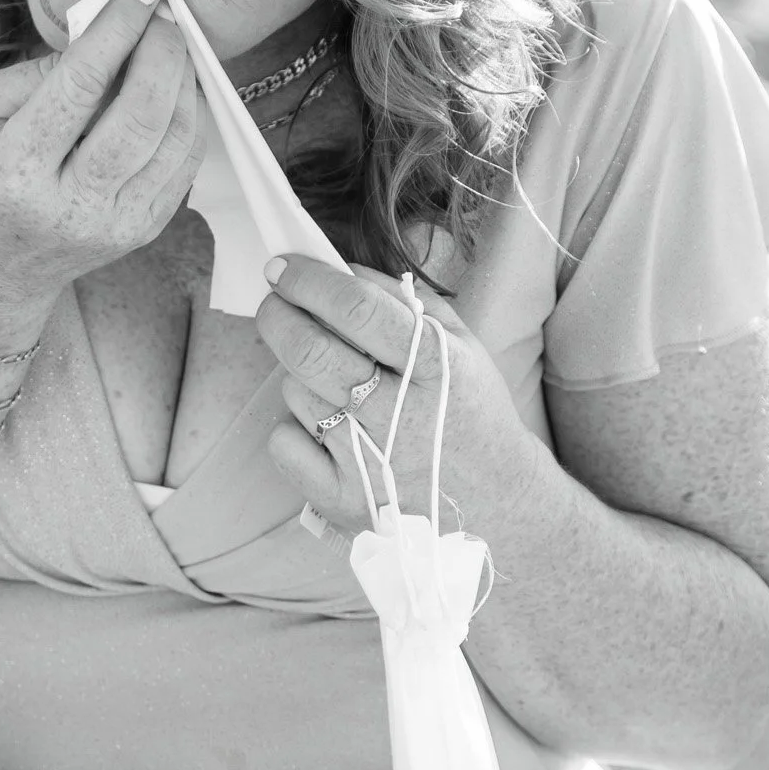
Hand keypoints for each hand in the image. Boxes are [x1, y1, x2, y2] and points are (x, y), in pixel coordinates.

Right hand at [0, 0, 208, 351]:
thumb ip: (31, 74)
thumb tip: (97, 37)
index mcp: (15, 169)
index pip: (80, 86)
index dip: (118, 28)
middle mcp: (70, 203)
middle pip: (141, 115)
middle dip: (162, 50)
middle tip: (164, 11)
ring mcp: (114, 223)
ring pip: (174, 139)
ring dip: (184, 80)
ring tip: (172, 44)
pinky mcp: (142, 231)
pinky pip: (185, 165)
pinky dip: (190, 117)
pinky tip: (177, 88)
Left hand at [256, 258, 543, 544]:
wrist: (495, 502)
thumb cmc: (469, 411)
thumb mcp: (460, 344)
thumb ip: (405, 300)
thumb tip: (340, 269)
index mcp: (435, 365)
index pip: (355, 308)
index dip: (308, 280)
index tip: (282, 267)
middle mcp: (402, 413)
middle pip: (311, 351)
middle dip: (277, 315)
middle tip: (273, 303)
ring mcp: (369, 462)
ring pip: (296, 391)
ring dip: (298, 374)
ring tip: (330, 382)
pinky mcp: (343, 499)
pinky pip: (285, 443)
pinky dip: (293, 427)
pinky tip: (325, 429)